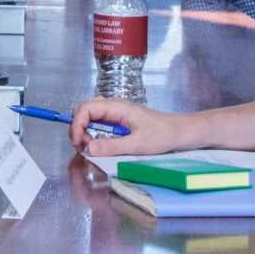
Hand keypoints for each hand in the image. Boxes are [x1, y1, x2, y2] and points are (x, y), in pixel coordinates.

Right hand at [69, 99, 188, 157]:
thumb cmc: (162, 135)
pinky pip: (99, 121)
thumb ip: (112, 146)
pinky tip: (100, 144)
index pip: (85, 109)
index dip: (76, 125)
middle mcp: (114, 106)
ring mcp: (115, 111)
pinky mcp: (118, 119)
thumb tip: (89, 148)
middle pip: (84, 110)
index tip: (77, 142)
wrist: (178, 132)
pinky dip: (93, 132)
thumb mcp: (137, 144)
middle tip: (84, 146)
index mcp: (117, 107)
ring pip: (90, 115)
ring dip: (85, 130)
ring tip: (92, 146)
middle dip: (78, 128)